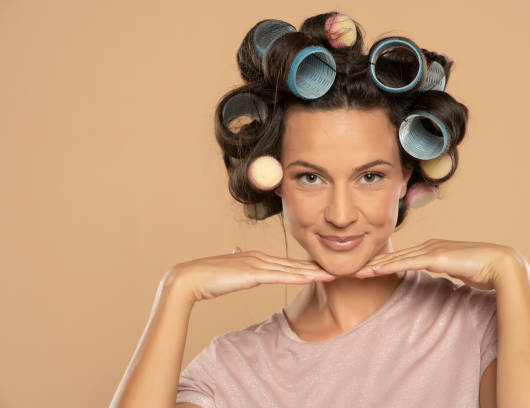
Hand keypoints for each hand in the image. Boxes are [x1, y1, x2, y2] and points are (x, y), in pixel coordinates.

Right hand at [167, 247, 335, 302]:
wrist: (189, 278)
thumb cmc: (207, 277)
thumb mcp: (226, 267)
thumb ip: (235, 259)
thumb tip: (236, 250)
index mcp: (256, 258)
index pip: (287, 263)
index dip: (306, 265)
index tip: (322, 268)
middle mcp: (260, 258)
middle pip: (294, 264)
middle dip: (316, 267)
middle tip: (338, 269)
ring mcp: (257, 264)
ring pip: (291, 269)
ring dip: (313, 272)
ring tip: (334, 274)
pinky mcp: (252, 274)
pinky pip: (279, 276)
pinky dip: (296, 277)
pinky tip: (311, 278)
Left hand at [353, 239, 524, 289]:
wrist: (501, 264)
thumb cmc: (482, 270)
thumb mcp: (457, 271)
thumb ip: (445, 271)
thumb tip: (440, 276)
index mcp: (431, 249)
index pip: (401, 257)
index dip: (381, 263)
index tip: (364, 269)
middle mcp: (428, 246)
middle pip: (393, 256)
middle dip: (370, 263)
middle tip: (350, 269)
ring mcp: (431, 250)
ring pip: (395, 259)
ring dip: (373, 265)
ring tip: (354, 271)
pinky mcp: (435, 257)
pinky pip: (406, 263)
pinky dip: (389, 266)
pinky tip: (374, 270)